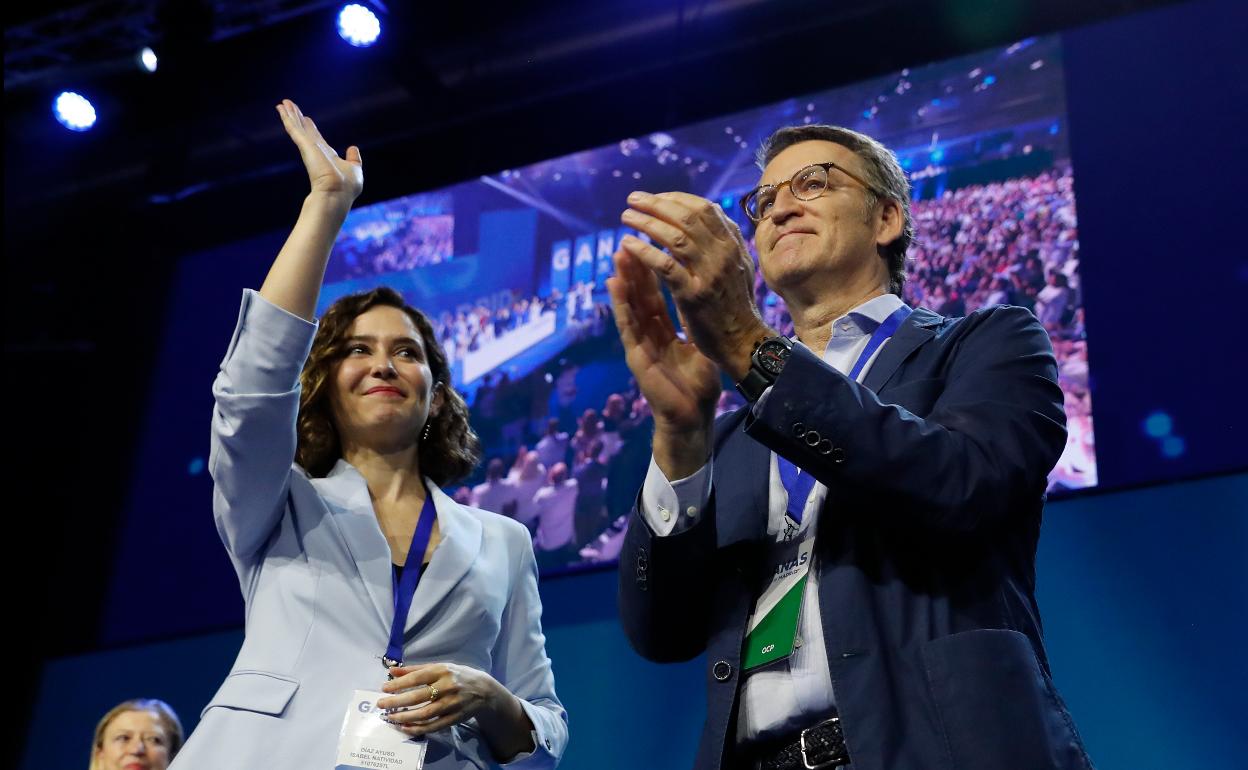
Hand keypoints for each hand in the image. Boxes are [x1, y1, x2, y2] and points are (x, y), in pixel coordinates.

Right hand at [275, 99, 362, 205]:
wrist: (337, 194)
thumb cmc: (347, 187)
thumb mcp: (354, 169)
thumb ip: (353, 159)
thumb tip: (353, 148)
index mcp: (326, 156)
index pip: (316, 139)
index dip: (310, 128)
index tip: (305, 118)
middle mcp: (315, 150)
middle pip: (303, 130)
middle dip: (296, 118)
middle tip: (288, 106)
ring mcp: (308, 148)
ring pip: (296, 127)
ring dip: (289, 114)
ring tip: (282, 103)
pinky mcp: (305, 145)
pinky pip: (294, 128)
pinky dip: (288, 118)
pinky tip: (281, 108)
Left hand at [378, 663, 534, 759]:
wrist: (484, 691)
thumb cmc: (457, 676)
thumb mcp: (440, 667)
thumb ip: (415, 669)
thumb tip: (392, 671)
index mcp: (443, 671)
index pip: (418, 677)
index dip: (400, 683)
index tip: (384, 688)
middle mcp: (447, 687)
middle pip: (419, 696)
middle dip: (397, 701)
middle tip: (381, 705)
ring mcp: (451, 704)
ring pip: (425, 713)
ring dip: (405, 716)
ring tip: (390, 718)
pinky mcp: (454, 718)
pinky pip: (433, 725)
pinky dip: (418, 728)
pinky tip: (405, 728)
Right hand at [607, 244, 719, 435]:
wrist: (692, 416)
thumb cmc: (697, 384)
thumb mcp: (698, 342)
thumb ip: (694, 318)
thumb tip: (703, 292)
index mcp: (664, 328)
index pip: (657, 291)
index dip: (653, 267)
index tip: (652, 241)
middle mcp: (649, 332)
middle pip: (640, 293)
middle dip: (636, 265)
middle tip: (631, 236)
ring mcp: (640, 343)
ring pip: (630, 305)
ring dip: (624, 279)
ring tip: (618, 252)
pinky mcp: (636, 356)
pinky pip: (627, 325)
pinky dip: (620, 304)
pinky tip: (613, 284)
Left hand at [619, 191, 771, 379]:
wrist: (743, 339)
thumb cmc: (737, 303)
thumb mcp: (739, 264)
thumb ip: (724, 239)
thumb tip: (707, 212)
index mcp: (732, 244)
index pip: (703, 208)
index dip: (676, 198)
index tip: (655, 198)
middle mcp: (723, 254)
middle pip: (686, 217)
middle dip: (656, 204)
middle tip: (633, 199)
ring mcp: (709, 274)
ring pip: (674, 237)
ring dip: (646, 223)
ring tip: (626, 217)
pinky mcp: (693, 295)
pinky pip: (665, 266)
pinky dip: (644, 251)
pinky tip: (628, 244)